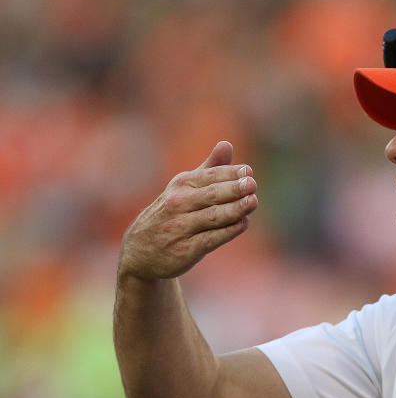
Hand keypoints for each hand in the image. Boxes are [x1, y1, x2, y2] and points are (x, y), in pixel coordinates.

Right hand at [118, 141, 257, 279]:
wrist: (141, 253)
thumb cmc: (171, 215)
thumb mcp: (184, 188)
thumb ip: (209, 168)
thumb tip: (227, 144)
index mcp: (180, 185)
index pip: (209, 176)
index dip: (230, 173)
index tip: (248, 172)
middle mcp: (178, 204)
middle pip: (212, 194)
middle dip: (234, 188)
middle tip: (252, 184)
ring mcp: (181, 227)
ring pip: (213, 216)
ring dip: (235, 209)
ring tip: (253, 202)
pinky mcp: (186, 250)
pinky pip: (211, 238)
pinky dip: (229, 230)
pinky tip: (243, 223)